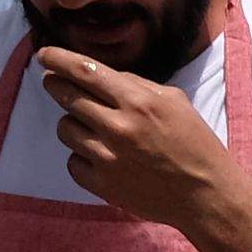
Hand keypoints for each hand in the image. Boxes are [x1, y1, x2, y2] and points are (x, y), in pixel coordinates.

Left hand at [34, 49, 244, 229]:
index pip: (85, 71)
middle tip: (57, 84)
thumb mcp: (176, 102)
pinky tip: (102, 158)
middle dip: (56, 85)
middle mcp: (118, 127)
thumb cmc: (196, 145)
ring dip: (74, 124)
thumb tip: (102, 77)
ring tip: (94, 130)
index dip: (58, 59)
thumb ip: (137, 85)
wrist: (207, 196)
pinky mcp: (101, 184)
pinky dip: (82, 157)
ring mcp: (107, 157)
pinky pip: (72, 162)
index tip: (45, 55)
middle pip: (65, 96)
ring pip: (65, 128)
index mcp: (138, 102)